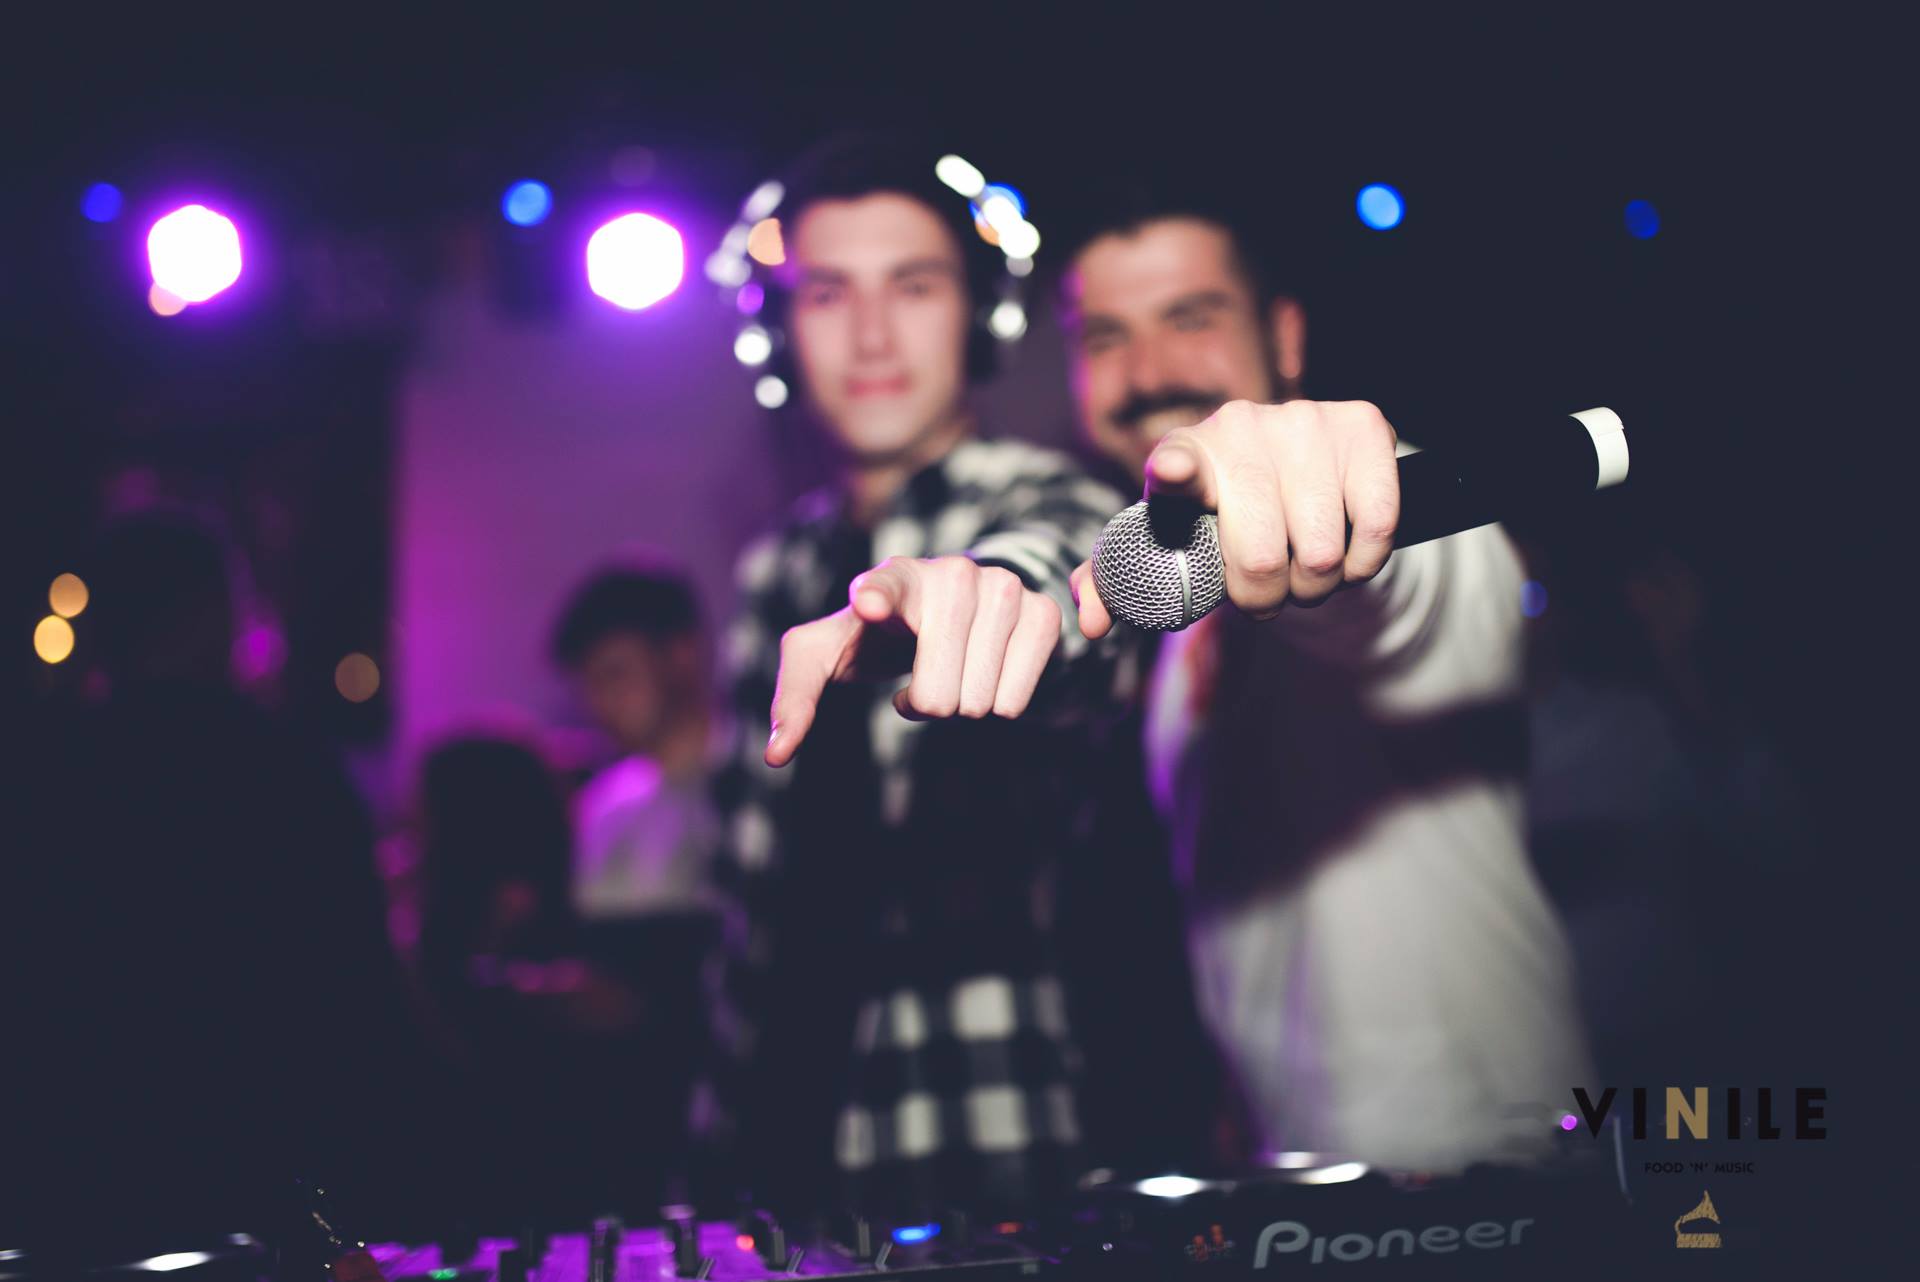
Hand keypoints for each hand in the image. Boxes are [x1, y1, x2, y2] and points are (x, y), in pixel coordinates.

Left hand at [765, 556, 1062, 765]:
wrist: (946, 608)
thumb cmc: (875, 635)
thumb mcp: (826, 654)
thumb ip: (795, 696)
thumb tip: (778, 753)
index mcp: (892, 578)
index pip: (883, 585)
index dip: (877, 597)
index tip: (869, 604)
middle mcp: (950, 573)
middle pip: (936, 694)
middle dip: (926, 705)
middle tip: (919, 677)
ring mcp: (1001, 587)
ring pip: (979, 701)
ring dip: (961, 704)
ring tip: (950, 669)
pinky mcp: (1041, 610)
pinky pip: (1018, 698)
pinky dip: (999, 704)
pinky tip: (982, 672)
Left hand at [1070, 399, 1400, 637]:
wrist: (1293, 472)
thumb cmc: (1219, 518)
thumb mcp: (1170, 542)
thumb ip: (1120, 582)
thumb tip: (1091, 623)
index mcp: (1183, 454)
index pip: (1176, 464)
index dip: (1176, 471)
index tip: (1175, 474)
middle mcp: (1240, 425)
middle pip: (1262, 555)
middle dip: (1267, 598)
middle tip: (1267, 592)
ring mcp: (1304, 420)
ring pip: (1322, 551)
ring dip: (1317, 586)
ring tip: (1303, 570)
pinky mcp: (1363, 425)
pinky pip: (1376, 525)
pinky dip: (1364, 562)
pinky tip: (1346, 552)